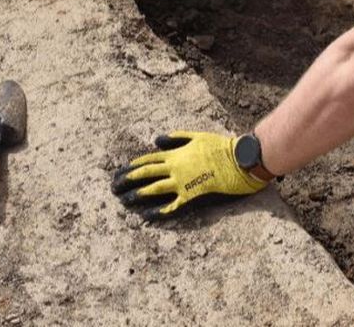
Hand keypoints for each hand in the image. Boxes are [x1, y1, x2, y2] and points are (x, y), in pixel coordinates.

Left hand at [111, 131, 266, 220]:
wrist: (240, 159)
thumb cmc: (221, 146)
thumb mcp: (196, 136)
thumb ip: (175, 139)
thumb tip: (155, 141)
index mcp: (175, 153)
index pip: (148, 160)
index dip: (132, 166)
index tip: (119, 172)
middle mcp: (175, 167)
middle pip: (145, 174)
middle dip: (127, 181)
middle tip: (113, 188)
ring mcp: (182, 182)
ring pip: (154, 189)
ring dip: (137, 195)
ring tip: (123, 201)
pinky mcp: (192, 196)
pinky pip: (171, 205)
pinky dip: (158, 211)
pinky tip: (145, 216)